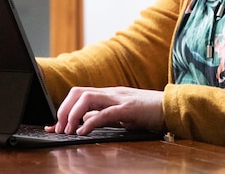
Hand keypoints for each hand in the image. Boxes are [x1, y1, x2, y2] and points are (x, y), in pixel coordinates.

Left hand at [47, 86, 164, 135]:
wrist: (172, 107)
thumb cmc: (148, 112)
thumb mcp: (121, 114)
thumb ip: (103, 116)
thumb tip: (85, 122)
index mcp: (107, 94)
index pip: (78, 94)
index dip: (62, 108)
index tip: (52, 125)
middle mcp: (110, 93)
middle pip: (77, 92)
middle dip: (63, 110)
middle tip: (58, 129)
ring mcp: (119, 98)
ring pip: (87, 98)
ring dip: (72, 114)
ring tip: (67, 130)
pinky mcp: (129, 108)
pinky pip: (105, 113)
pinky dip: (90, 122)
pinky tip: (82, 132)